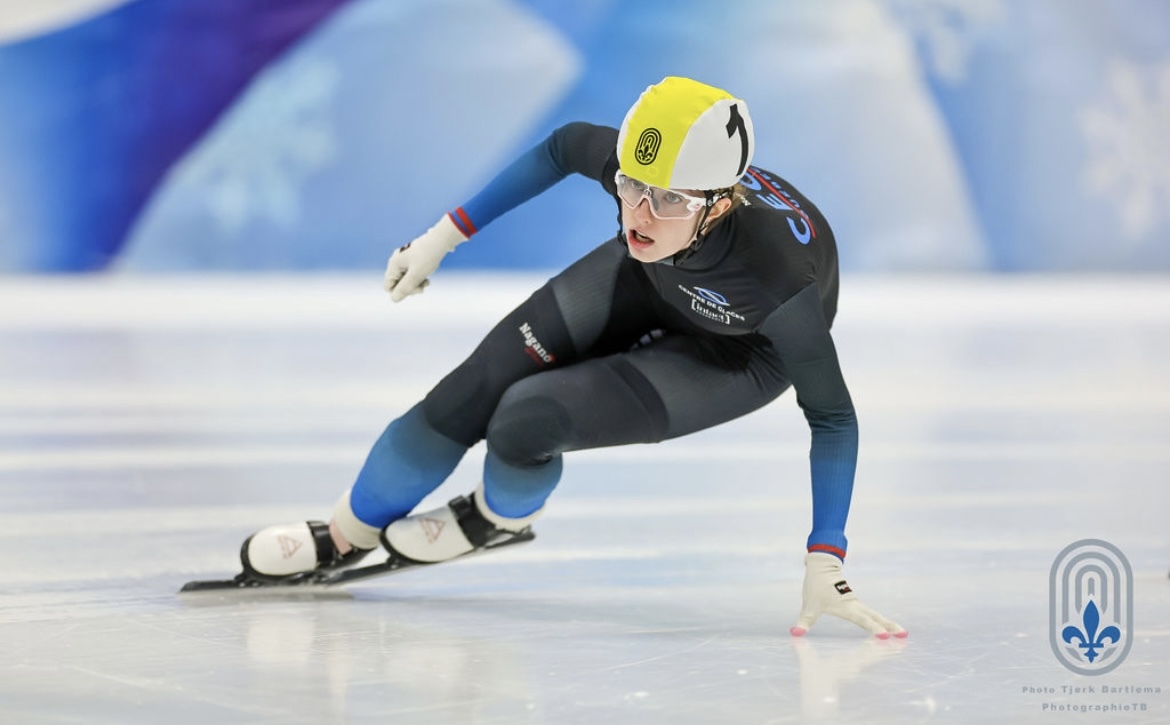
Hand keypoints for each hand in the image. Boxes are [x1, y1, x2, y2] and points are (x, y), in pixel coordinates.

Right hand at [383, 214, 468, 301]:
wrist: (442, 239)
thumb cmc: (429, 256)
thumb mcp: (417, 275)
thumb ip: (405, 288)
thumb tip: (394, 299)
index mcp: (394, 264)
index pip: (389, 287)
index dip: (400, 292)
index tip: (413, 288)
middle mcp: (397, 261)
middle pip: (397, 284)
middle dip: (410, 287)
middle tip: (424, 285)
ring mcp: (405, 260)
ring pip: (406, 279)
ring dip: (416, 283)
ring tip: (427, 281)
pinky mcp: (413, 259)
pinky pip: (412, 273)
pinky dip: (420, 276)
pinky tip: (428, 275)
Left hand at [791, 552, 906, 638]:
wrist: (822, 566)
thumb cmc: (816, 586)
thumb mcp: (809, 606)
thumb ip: (804, 621)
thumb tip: (795, 634)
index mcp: (846, 607)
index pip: (863, 620)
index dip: (874, 629)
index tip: (885, 637)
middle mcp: (855, 605)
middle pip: (876, 617)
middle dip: (890, 626)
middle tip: (904, 635)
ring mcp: (857, 603)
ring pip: (875, 615)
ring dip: (888, 624)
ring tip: (901, 634)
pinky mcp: (856, 602)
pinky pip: (871, 614)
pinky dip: (880, 621)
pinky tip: (886, 628)